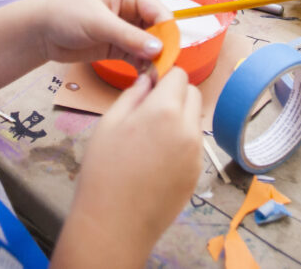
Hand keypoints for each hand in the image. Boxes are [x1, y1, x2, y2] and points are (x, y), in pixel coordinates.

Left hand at [13, 0, 171, 70]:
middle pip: (159, 31)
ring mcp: (126, 31)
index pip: (160, 13)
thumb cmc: (66, 14)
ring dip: (154, 60)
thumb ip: (128, 36)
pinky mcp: (118, 48)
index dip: (168, 33)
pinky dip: (143, 66)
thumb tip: (158, 49)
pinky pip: (138, 57)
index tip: (169, 55)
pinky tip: (145, 77)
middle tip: (164, 70)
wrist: (39, 31)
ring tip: (155, 77)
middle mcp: (133, 11)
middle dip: (163, 49)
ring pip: (150, 46)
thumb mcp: (98, 23)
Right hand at [53, 69, 202, 266]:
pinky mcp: (197, 173)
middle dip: (176, 94)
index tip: (150, 86)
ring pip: (195, 120)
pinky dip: (181, 142)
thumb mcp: (109, 123)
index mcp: (165, 111)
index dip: (164, 76)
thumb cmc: (103, 171)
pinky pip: (194, 145)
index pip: (180, 75)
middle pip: (194, 94)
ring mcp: (197, 153)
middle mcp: (188, 129)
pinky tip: (157, 158)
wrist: (114, 225)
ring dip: (179, 118)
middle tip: (150, 110)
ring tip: (150, 138)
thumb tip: (148, 79)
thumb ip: (133, 95)